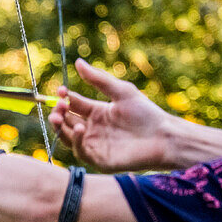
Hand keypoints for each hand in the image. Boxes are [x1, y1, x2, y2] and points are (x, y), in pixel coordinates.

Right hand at [48, 59, 171, 171]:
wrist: (163, 136)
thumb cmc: (146, 114)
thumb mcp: (121, 92)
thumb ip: (98, 79)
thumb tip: (77, 62)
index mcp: (96, 113)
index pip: (72, 105)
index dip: (63, 98)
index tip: (60, 90)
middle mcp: (92, 129)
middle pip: (65, 122)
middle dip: (58, 114)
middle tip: (58, 106)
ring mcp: (94, 145)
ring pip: (68, 138)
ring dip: (61, 128)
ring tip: (60, 117)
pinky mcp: (98, 160)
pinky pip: (81, 151)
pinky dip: (76, 141)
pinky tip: (79, 128)